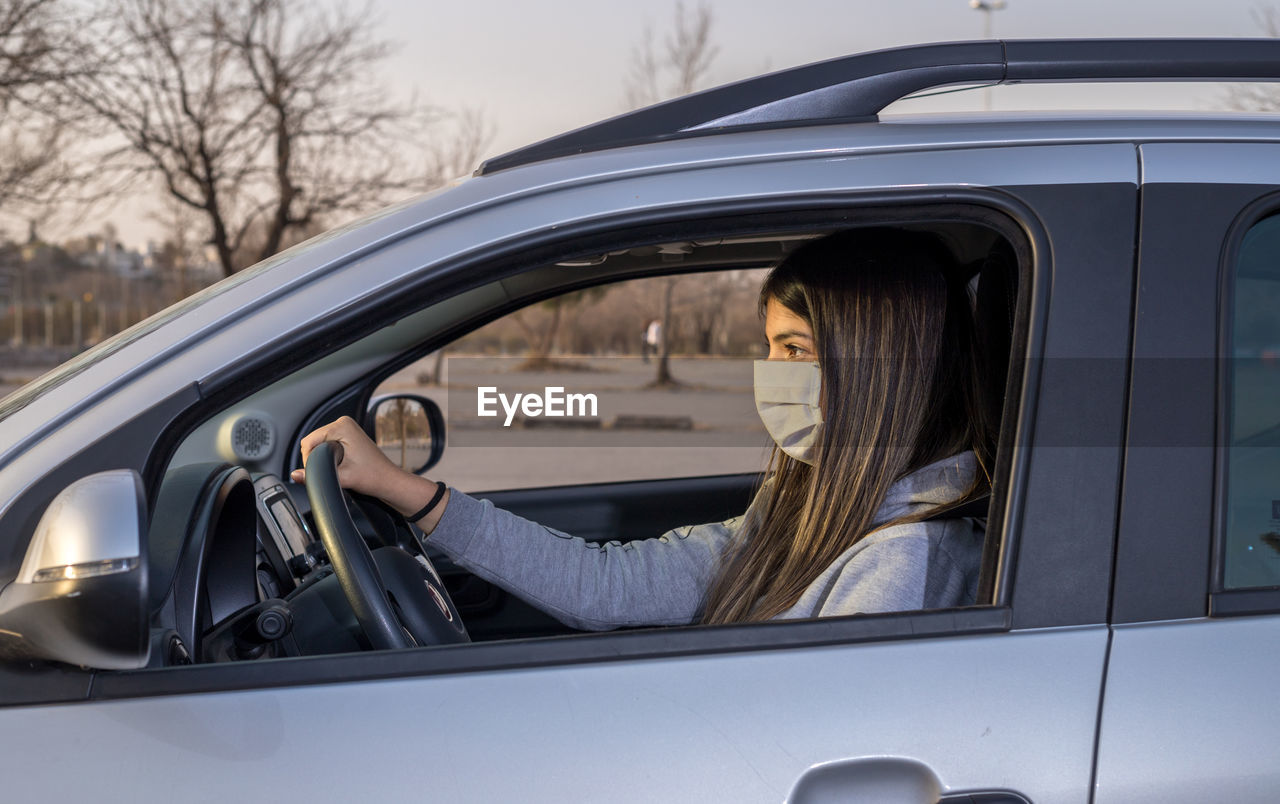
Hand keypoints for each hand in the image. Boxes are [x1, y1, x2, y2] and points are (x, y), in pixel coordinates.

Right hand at [291, 416, 446, 525]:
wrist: (388, 480)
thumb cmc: (372, 477)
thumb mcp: (341, 477)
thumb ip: (315, 476)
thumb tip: (295, 475)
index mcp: (342, 426)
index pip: (308, 441)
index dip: (309, 460)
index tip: (322, 471)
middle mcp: (343, 422)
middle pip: (312, 442)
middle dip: (316, 459)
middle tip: (333, 471)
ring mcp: (345, 428)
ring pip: (318, 445)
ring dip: (322, 458)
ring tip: (339, 468)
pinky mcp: (346, 436)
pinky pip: (326, 445)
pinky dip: (327, 456)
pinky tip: (339, 465)